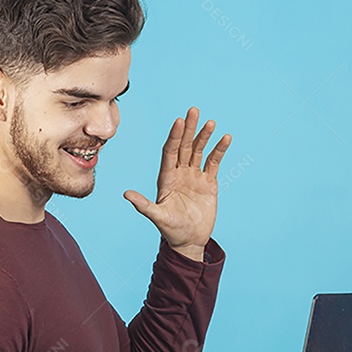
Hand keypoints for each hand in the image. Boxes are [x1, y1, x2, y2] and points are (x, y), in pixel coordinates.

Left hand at [123, 107, 231, 260]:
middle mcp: (179, 173)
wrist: (189, 241)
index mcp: (166, 178)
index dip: (174, 137)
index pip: (170, 152)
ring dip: (204, 136)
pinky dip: (219, 150)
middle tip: (193, 110)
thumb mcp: (158, 218)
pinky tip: (225, 138)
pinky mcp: (208, 182)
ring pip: (198, 151)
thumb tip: (126, 194)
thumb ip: (144, 205)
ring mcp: (194, 176)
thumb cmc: (171, 231)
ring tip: (210, 122)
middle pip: (183, 146)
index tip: (179, 122)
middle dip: (188, 129)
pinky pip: (214, 162)